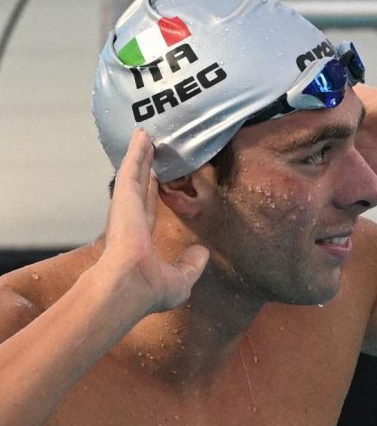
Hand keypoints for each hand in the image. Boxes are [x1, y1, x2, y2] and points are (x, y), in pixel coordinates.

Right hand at [98, 129, 208, 312]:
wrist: (130, 287)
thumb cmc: (149, 290)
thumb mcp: (180, 280)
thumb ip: (191, 265)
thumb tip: (203, 252)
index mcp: (139, 241)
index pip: (147, 211)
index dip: (151, 195)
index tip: (154, 180)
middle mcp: (129, 221)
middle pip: (139, 188)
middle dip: (143, 169)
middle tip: (148, 151)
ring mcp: (125, 207)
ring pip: (134, 173)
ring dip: (139, 154)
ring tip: (145, 135)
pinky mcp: (124, 196)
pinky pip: (132, 167)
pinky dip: (136, 151)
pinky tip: (143, 135)